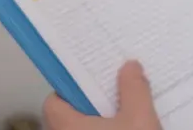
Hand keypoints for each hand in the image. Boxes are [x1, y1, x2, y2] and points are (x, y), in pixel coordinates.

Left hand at [43, 61, 160, 128]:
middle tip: (113, 94)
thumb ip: (134, 89)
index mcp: (66, 124)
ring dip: (98, 120)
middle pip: (68, 114)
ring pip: (81, 127)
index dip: (70, 89)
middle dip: (89, 104)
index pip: (53, 101)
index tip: (91, 81)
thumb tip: (129, 67)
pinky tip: (128, 128)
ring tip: (124, 113)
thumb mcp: (139, 118)